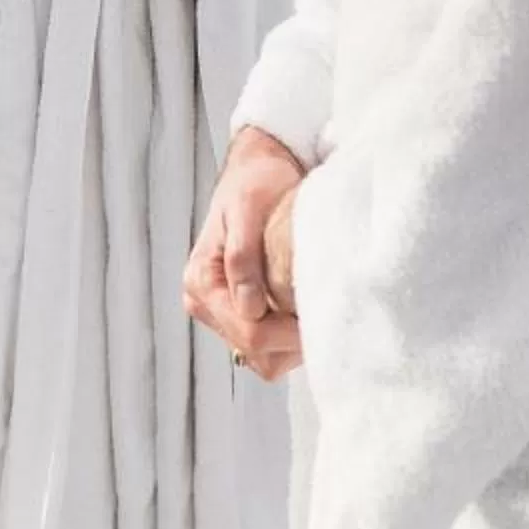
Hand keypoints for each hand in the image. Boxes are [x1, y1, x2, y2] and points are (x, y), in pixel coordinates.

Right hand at [185, 128, 306, 378]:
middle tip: (327, 316)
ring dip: (291, 344)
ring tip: (315, 312)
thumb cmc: (254, 183)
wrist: (257, 171)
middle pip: (254, 351)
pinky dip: (289, 339)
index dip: (288, 333)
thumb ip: (242, 255)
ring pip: (262, 357)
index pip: (247, 330)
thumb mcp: (247, 208)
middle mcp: (205, 301)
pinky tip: (304, 312)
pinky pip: (268, 349)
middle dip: (292, 340)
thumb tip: (249, 305)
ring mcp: (222, 311)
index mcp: (202, 279)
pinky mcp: (242, 313)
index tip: (322, 317)